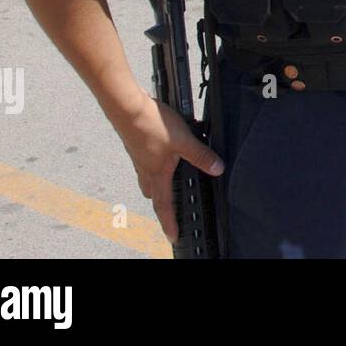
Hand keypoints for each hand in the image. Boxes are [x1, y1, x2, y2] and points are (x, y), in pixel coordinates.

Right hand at [114, 94, 223, 243]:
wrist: (128, 108)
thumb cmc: (152, 125)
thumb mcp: (184, 141)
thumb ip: (201, 155)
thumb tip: (217, 169)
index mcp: (157, 174)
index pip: (164, 206)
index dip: (169, 223)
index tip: (173, 237)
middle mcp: (146, 169)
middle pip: (153, 193)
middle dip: (162, 203)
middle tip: (171, 210)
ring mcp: (140, 157)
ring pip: (148, 178)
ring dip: (158, 183)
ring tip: (169, 181)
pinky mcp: (138, 146)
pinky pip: (146, 163)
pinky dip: (154, 165)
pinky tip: (164, 154)